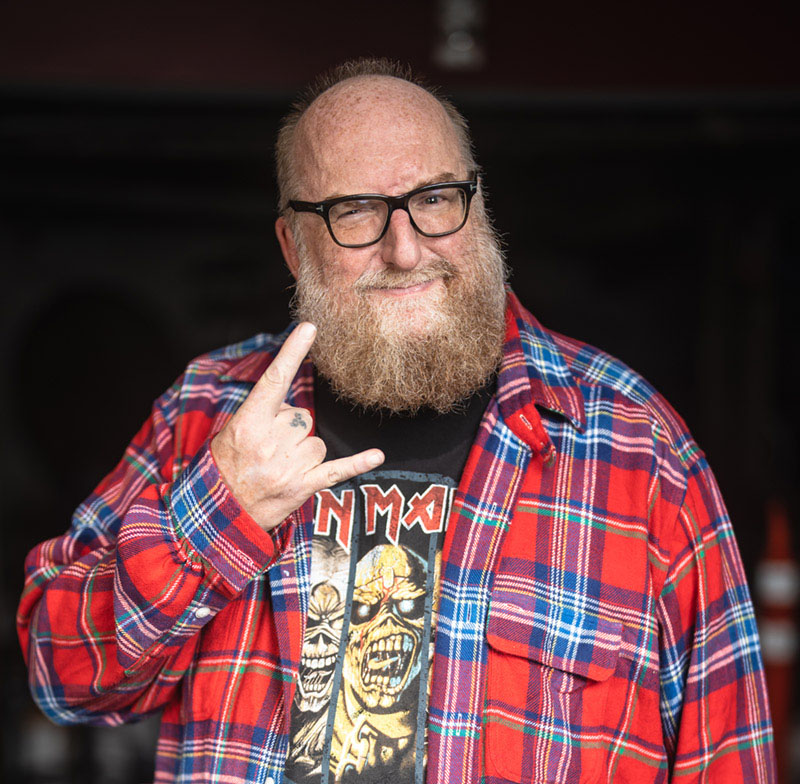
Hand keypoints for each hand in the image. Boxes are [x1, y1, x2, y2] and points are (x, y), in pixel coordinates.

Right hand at [211, 322, 383, 531]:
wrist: (219, 516)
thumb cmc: (224, 469)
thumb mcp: (231, 434)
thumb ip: (263, 415)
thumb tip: (295, 409)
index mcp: (247, 423)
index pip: (274, 380)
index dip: (292, 352)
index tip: (309, 327)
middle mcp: (269, 442)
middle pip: (302, 417)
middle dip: (290, 431)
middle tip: (269, 451)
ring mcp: (288, 466)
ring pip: (317, 442)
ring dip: (304, 453)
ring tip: (280, 469)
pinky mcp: (302, 487)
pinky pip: (337, 469)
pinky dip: (358, 463)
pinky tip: (377, 455)